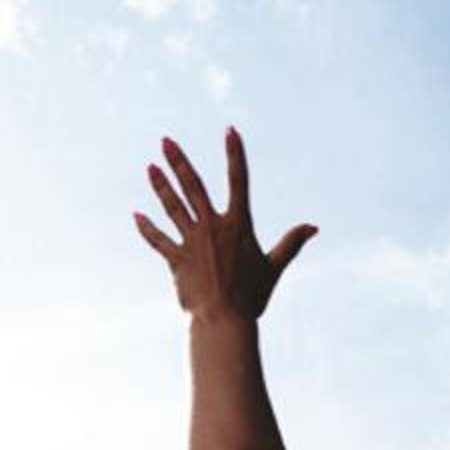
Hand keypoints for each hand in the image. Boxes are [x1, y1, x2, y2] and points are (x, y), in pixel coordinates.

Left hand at [132, 127, 317, 322]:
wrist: (224, 320)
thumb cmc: (252, 296)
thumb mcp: (274, 267)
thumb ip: (291, 243)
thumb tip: (314, 227)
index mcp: (238, 225)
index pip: (239, 181)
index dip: (235, 154)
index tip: (230, 130)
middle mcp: (212, 227)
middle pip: (193, 187)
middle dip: (179, 161)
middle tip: (165, 141)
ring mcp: (192, 242)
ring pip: (172, 207)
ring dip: (160, 185)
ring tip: (150, 167)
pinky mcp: (176, 259)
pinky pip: (158, 240)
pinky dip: (147, 228)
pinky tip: (136, 215)